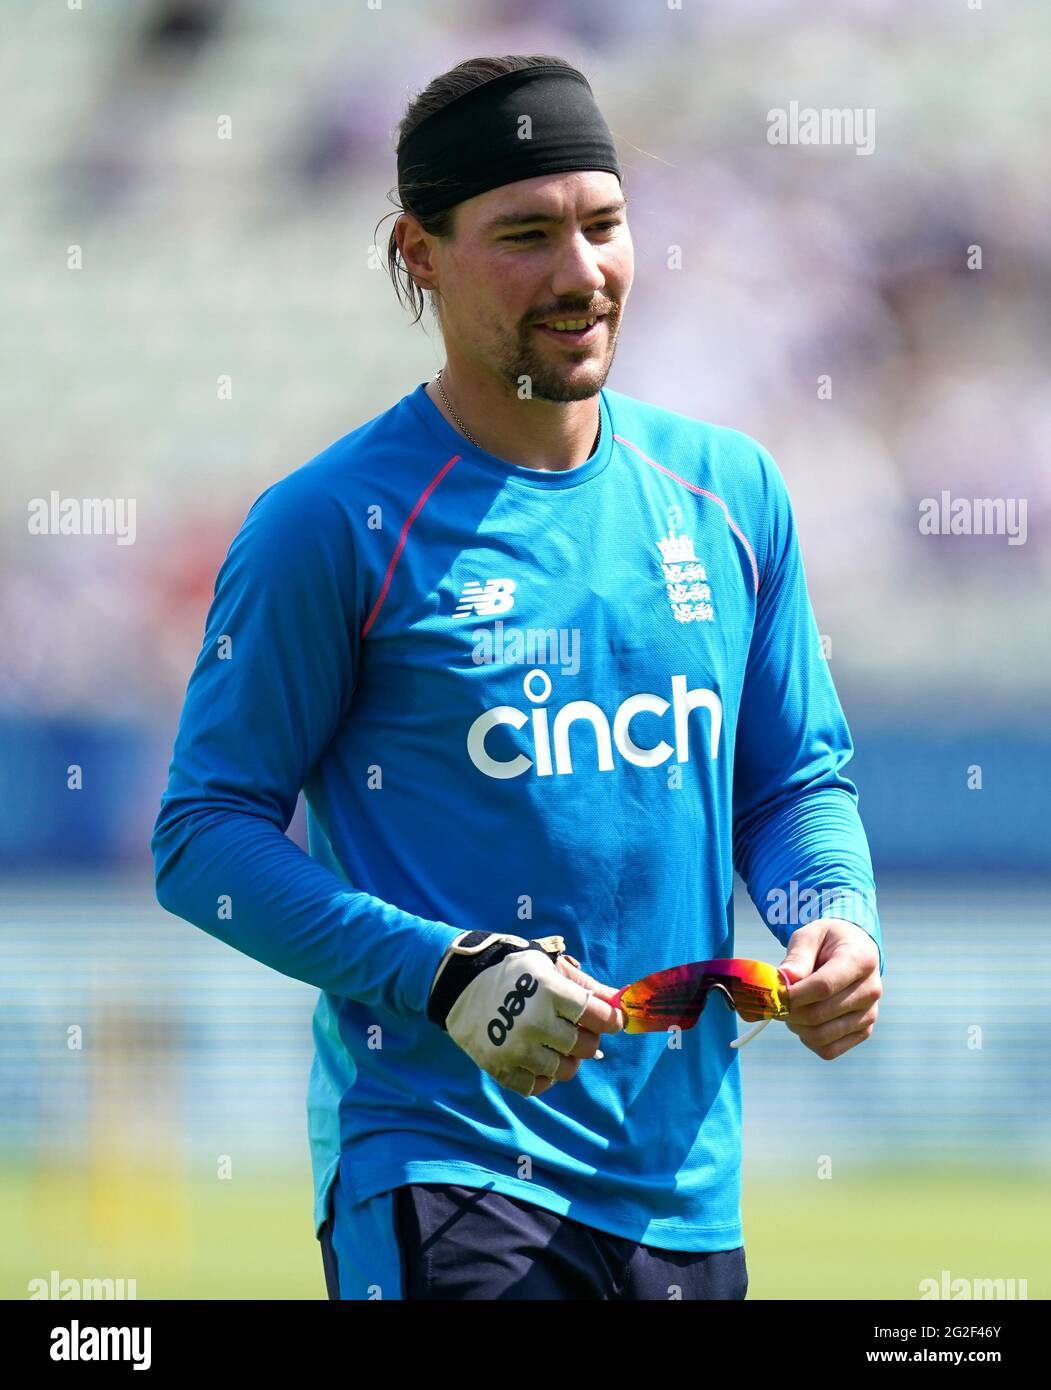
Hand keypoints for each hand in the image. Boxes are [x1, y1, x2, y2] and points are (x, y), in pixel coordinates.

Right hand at [428, 932, 622, 1097]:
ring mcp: (516, 1048)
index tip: (611, 1020)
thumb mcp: (548, 966)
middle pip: (585, 1047)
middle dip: (588, 1039)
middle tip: (576, 1029)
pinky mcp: (499, 1067)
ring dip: (567, 1060)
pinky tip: (538, 1060)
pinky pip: (535, 1087)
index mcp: (550, 992)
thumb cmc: (512, 970)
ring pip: (564, 1071)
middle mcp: (535, 1023)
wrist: (460, 982)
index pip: (599, 1016)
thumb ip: (585, 985)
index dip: (611, 1020)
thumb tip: (619, 1001)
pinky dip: (543, 1077)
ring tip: (556, 1044)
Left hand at [777, 918, 881, 1060]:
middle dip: (789, 1011)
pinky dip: (809, 1040)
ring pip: (822, 1036)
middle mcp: (870, 990)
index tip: (774, 994)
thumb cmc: (827, 941)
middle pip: (819, 1014)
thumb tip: (782, 984)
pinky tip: (803, 1023)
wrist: (853, 949)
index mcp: (861, 960)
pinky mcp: (863, 1032)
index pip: (823, 986)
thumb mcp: (809, 936)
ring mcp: (869, 1014)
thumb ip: (796, 958)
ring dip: (796, 1026)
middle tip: (775, 1002)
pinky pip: (829, 1050)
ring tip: (790, 1009)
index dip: (793, 995)